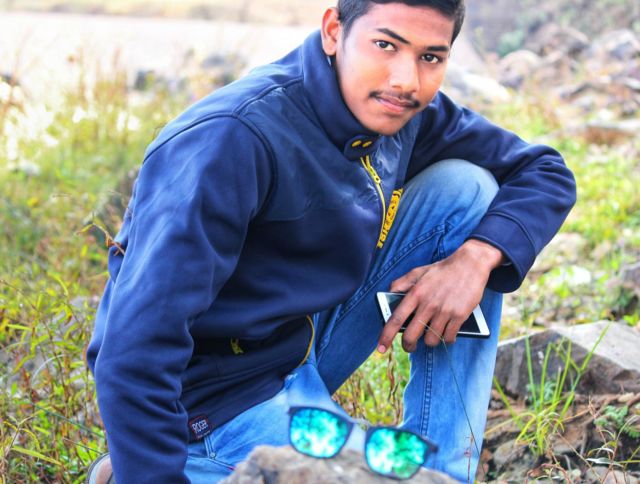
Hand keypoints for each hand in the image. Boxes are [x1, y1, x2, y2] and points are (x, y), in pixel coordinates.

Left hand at [377, 239, 502, 351]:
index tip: (381, 348)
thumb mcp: (418, 272)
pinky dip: (446, 339)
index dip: (386, 336)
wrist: (470, 264)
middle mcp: (428, 304)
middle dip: (408, 346)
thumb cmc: (442, 269)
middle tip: (410, 346)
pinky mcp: (459, 315)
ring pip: (431, 339)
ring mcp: (444, 311)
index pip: (396, 319)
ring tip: (431, 335)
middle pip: (411, 335)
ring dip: (429, 341)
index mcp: (415, 293)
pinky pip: (448, 337)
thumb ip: (401, 282)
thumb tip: (389, 293)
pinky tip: (446, 333)